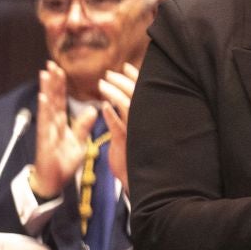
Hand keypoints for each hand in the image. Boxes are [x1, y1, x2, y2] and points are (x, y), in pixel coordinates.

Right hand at [31, 62, 93, 196]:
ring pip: (47, 106)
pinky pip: (45, 123)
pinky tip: (44, 98)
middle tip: (51, 63)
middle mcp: (52, 123)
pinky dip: (45, 110)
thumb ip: (83, 125)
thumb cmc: (64, 161)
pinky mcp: (45, 140)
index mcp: (60, 122)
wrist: (53, 180)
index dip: (60, 85)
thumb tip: (92, 109)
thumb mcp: (79, 141)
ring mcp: (47, 130)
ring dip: (46, 90)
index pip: (61, 100)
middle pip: (53, 98)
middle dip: (52, 81)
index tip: (60, 69)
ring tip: (45, 74)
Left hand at [98, 63, 137, 188]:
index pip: (143, 92)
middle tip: (110, 73)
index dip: (136, 78)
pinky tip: (102, 107)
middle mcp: (146, 122)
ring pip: (128, 106)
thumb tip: (129, 98)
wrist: (140, 181)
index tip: (126, 67)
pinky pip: (118, 126)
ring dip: (114, 93)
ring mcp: (138, 132)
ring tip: (102, 84)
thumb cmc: (138, 156)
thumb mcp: (140, 132)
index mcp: (149, 117)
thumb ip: (134, 115)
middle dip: (123, 81)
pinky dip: (110, 115)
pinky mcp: (127, 142)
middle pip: (137, 95)